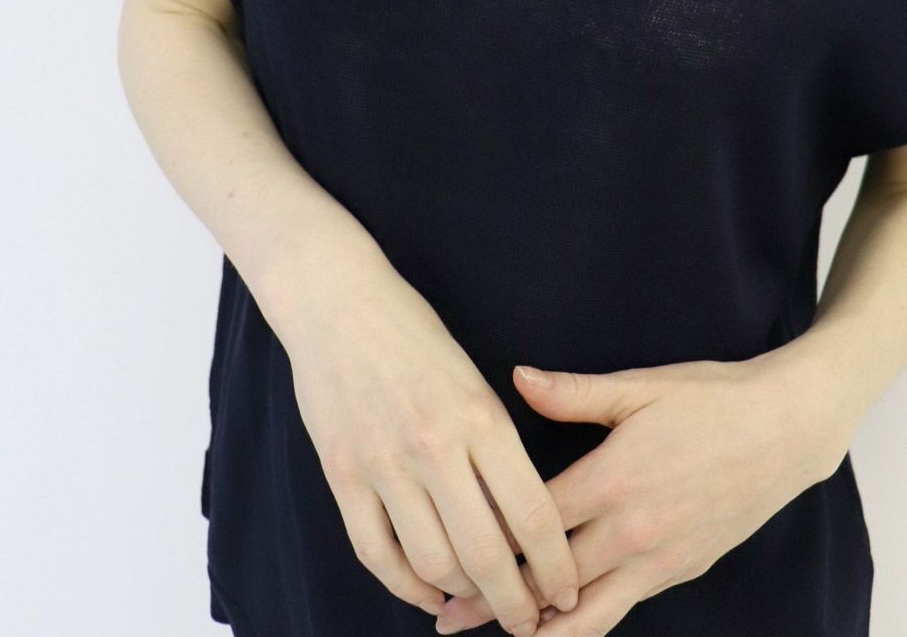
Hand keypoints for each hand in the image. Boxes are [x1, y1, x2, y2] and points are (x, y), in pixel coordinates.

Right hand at [261, 245, 580, 634]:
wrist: (338, 301)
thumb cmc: (414, 333)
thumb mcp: (474, 379)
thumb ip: (496, 445)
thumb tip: (521, 518)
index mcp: (481, 416)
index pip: (532, 513)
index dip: (555, 566)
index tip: (568, 591)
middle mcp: (435, 446)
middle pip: (487, 554)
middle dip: (515, 603)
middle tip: (529, 621)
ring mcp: (384, 463)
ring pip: (433, 563)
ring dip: (463, 596)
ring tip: (479, 602)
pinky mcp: (342, 475)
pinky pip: (377, 554)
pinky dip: (406, 586)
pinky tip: (427, 592)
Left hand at [432, 351, 850, 635]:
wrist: (787, 430)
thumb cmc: (711, 400)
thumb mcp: (639, 386)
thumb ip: (573, 393)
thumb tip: (516, 378)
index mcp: (613, 480)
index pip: (532, 525)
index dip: (487, 543)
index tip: (446, 563)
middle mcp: (632, 531)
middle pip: (550, 582)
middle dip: (497, 603)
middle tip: (448, 618)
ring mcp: (659, 559)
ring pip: (590, 615)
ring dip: (544, 630)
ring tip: (502, 636)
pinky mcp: (681, 571)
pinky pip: (624, 605)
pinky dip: (588, 619)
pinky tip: (560, 622)